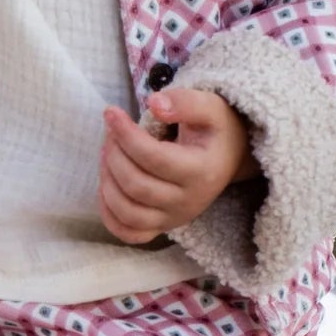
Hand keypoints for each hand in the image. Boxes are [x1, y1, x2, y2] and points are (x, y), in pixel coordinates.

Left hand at [98, 89, 259, 245]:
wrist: (229, 156)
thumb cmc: (215, 128)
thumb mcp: (210, 106)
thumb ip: (185, 102)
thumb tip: (154, 104)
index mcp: (201, 171)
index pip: (153, 158)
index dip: (126, 135)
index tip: (111, 112)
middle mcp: (189, 202)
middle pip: (137, 186)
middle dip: (114, 155)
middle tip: (110, 131)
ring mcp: (175, 218)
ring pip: (128, 212)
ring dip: (107, 181)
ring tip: (107, 154)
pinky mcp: (163, 226)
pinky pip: (130, 233)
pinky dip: (110, 215)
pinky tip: (106, 186)